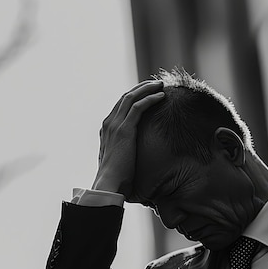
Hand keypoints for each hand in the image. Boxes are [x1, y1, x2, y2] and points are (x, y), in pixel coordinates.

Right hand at [92, 80, 163, 198]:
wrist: (108, 185)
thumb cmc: (116, 179)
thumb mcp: (118, 162)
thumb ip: (123, 154)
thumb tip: (132, 158)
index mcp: (106, 130)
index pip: (120, 106)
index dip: (133, 96)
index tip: (146, 92)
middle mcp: (109, 124)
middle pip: (125, 97)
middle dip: (141, 88)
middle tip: (155, 83)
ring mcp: (115, 125)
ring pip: (131, 97)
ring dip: (146, 88)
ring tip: (160, 85)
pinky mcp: (125, 130)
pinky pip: (138, 107)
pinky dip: (150, 99)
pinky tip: (161, 96)